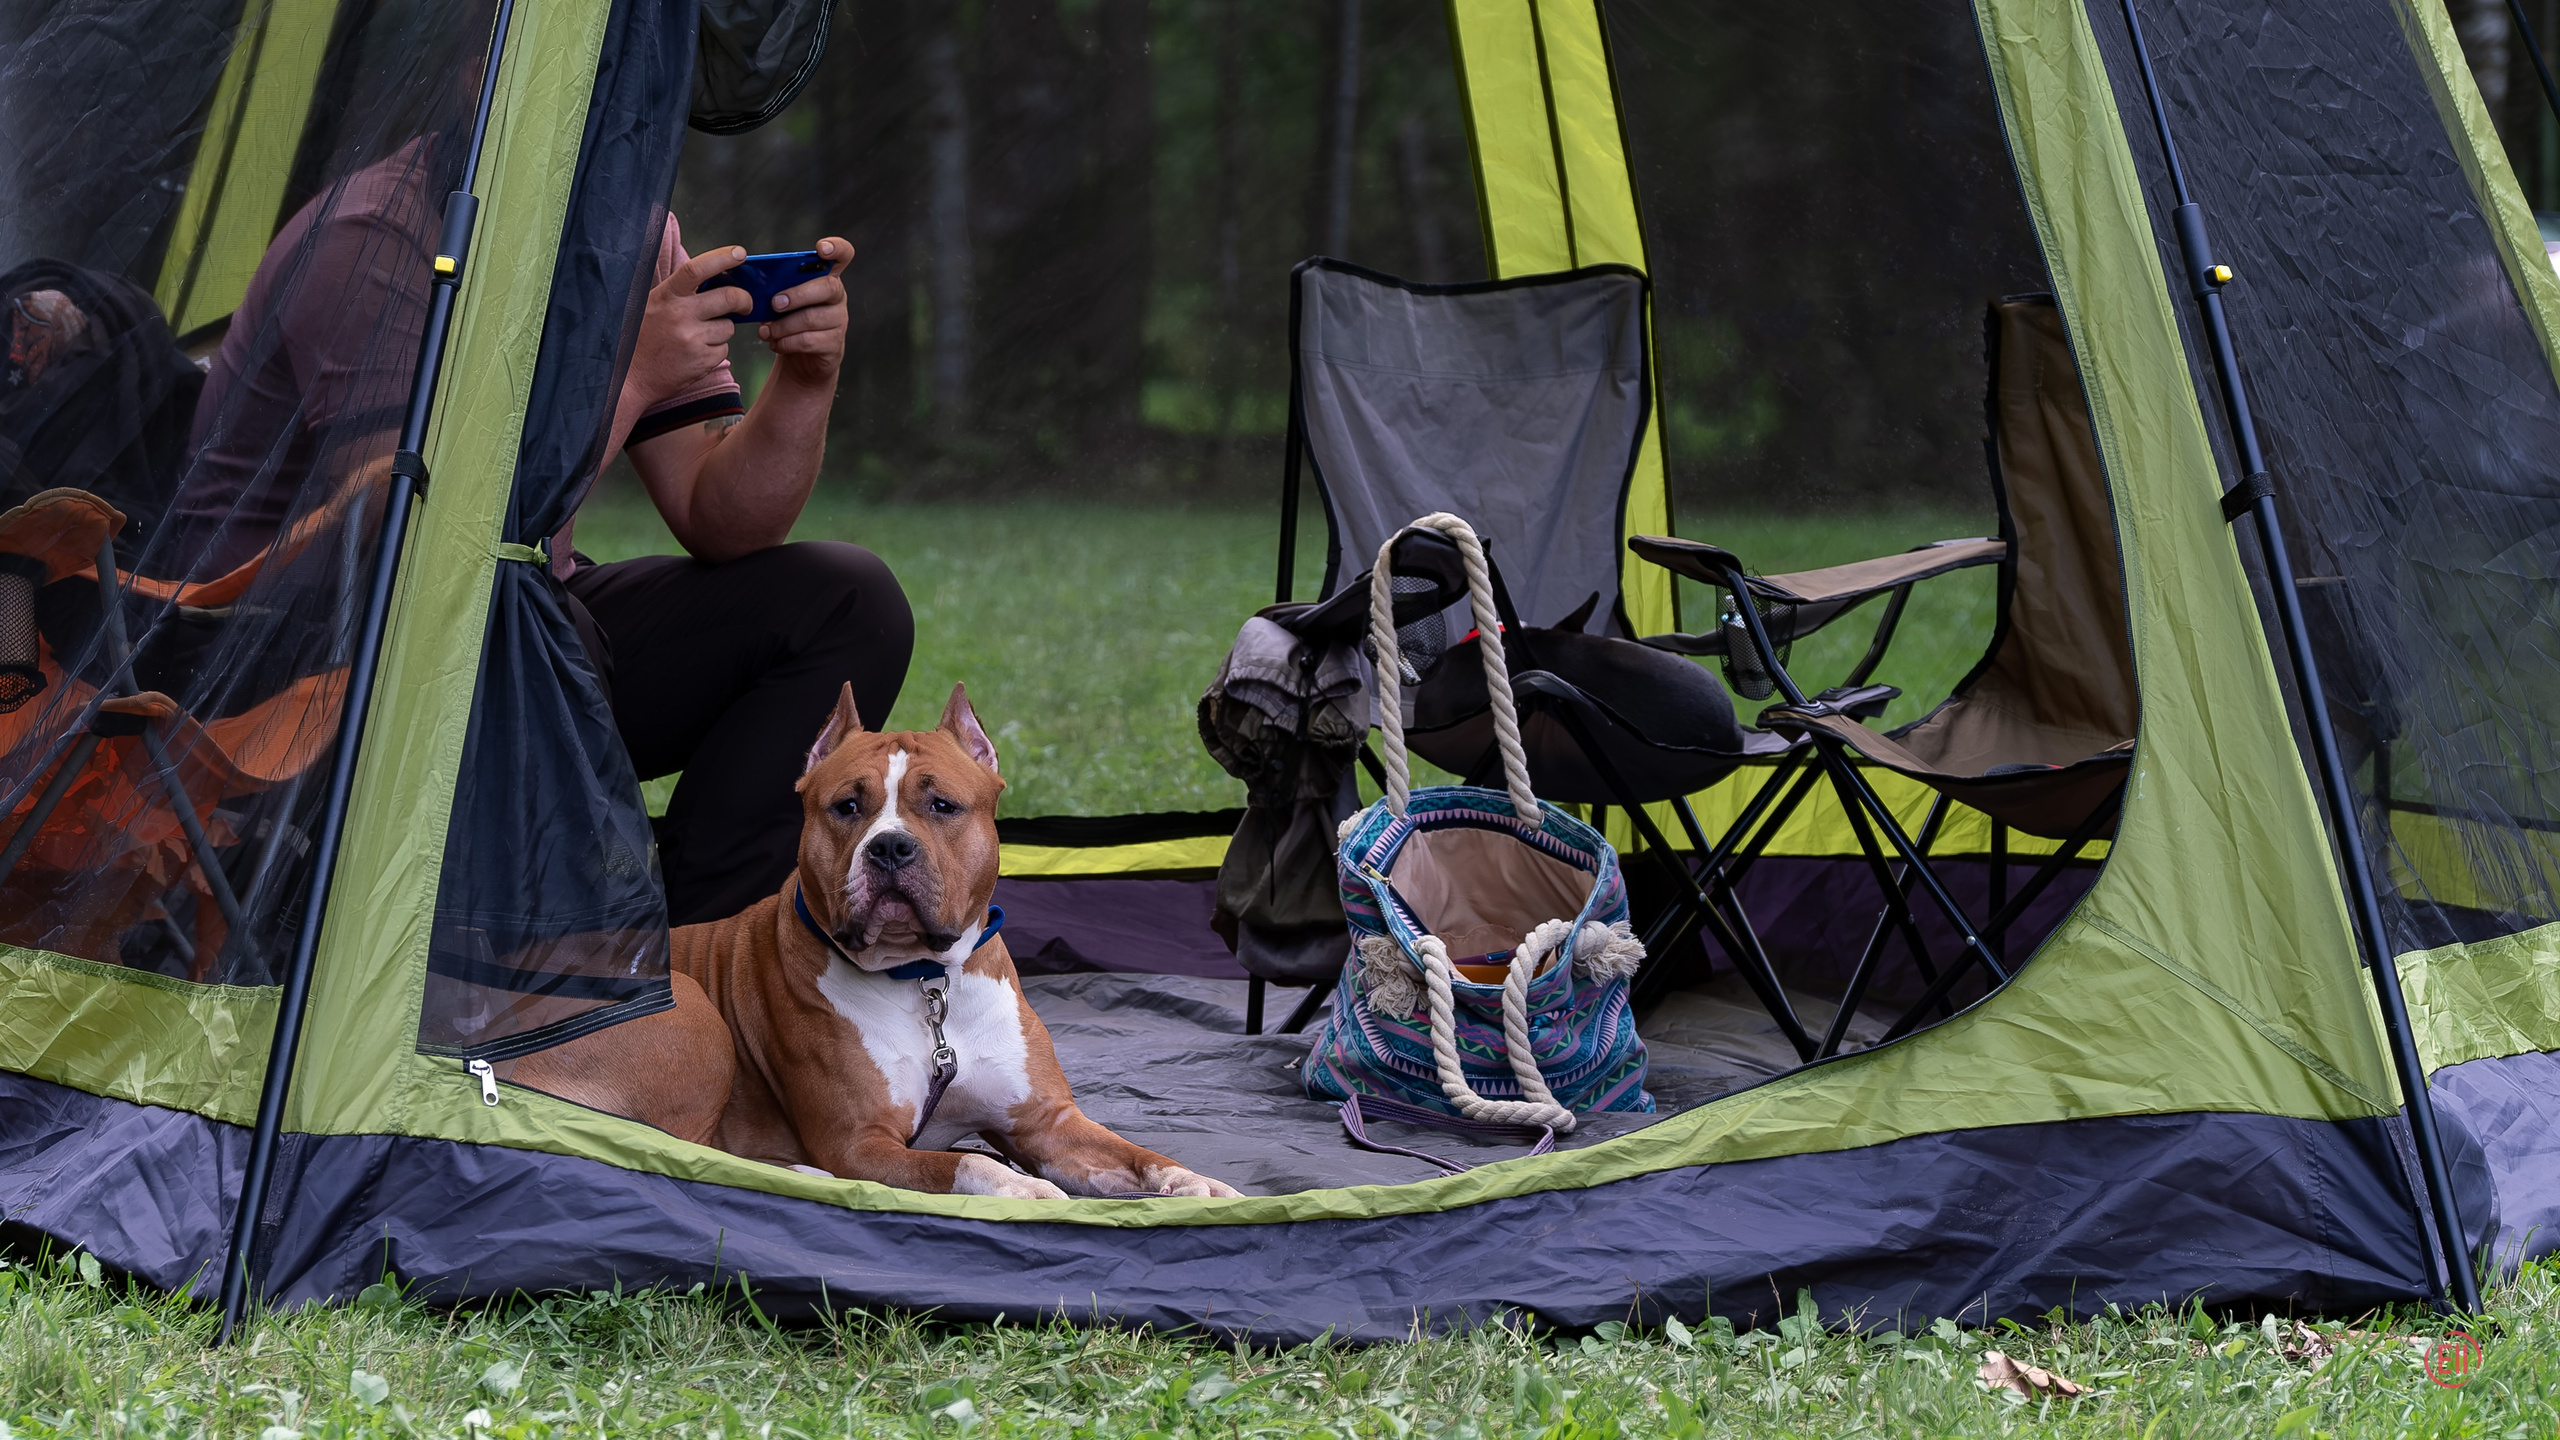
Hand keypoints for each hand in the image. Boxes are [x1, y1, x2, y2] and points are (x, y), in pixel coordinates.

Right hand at [628, 245, 751, 404]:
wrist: (628, 378)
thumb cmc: (639, 337)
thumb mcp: (651, 305)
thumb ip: (678, 292)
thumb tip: (715, 278)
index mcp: (666, 295)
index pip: (698, 268)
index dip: (723, 258)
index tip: (741, 254)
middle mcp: (680, 315)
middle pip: (730, 297)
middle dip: (744, 300)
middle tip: (744, 304)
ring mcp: (692, 340)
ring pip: (728, 327)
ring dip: (722, 329)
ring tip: (699, 335)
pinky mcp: (702, 362)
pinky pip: (723, 350)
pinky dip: (715, 350)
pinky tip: (695, 353)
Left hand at [757, 236, 852, 382]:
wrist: (801, 359)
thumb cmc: (789, 321)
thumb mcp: (783, 300)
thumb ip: (777, 288)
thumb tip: (758, 286)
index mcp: (826, 277)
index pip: (843, 255)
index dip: (836, 249)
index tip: (820, 248)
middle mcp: (837, 297)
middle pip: (827, 287)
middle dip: (797, 295)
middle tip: (774, 304)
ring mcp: (839, 321)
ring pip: (812, 318)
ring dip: (783, 325)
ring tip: (766, 331)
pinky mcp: (835, 344)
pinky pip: (808, 341)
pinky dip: (786, 342)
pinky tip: (775, 343)